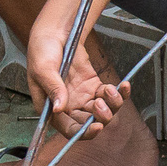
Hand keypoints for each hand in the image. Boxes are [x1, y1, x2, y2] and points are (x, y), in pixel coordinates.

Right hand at [24, 13, 126, 138]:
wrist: (55, 33)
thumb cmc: (42, 51)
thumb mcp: (43, 69)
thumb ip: (52, 88)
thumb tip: (59, 109)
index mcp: (51, 108)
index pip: (69, 129)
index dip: (83, 132)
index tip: (97, 126)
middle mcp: (68, 106)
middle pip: (89, 122)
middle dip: (100, 117)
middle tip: (101, 102)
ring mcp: (83, 97)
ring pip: (103, 111)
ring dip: (112, 105)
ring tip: (110, 90)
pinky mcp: (94, 86)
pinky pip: (109, 95)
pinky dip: (119, 93)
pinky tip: (123, 86)